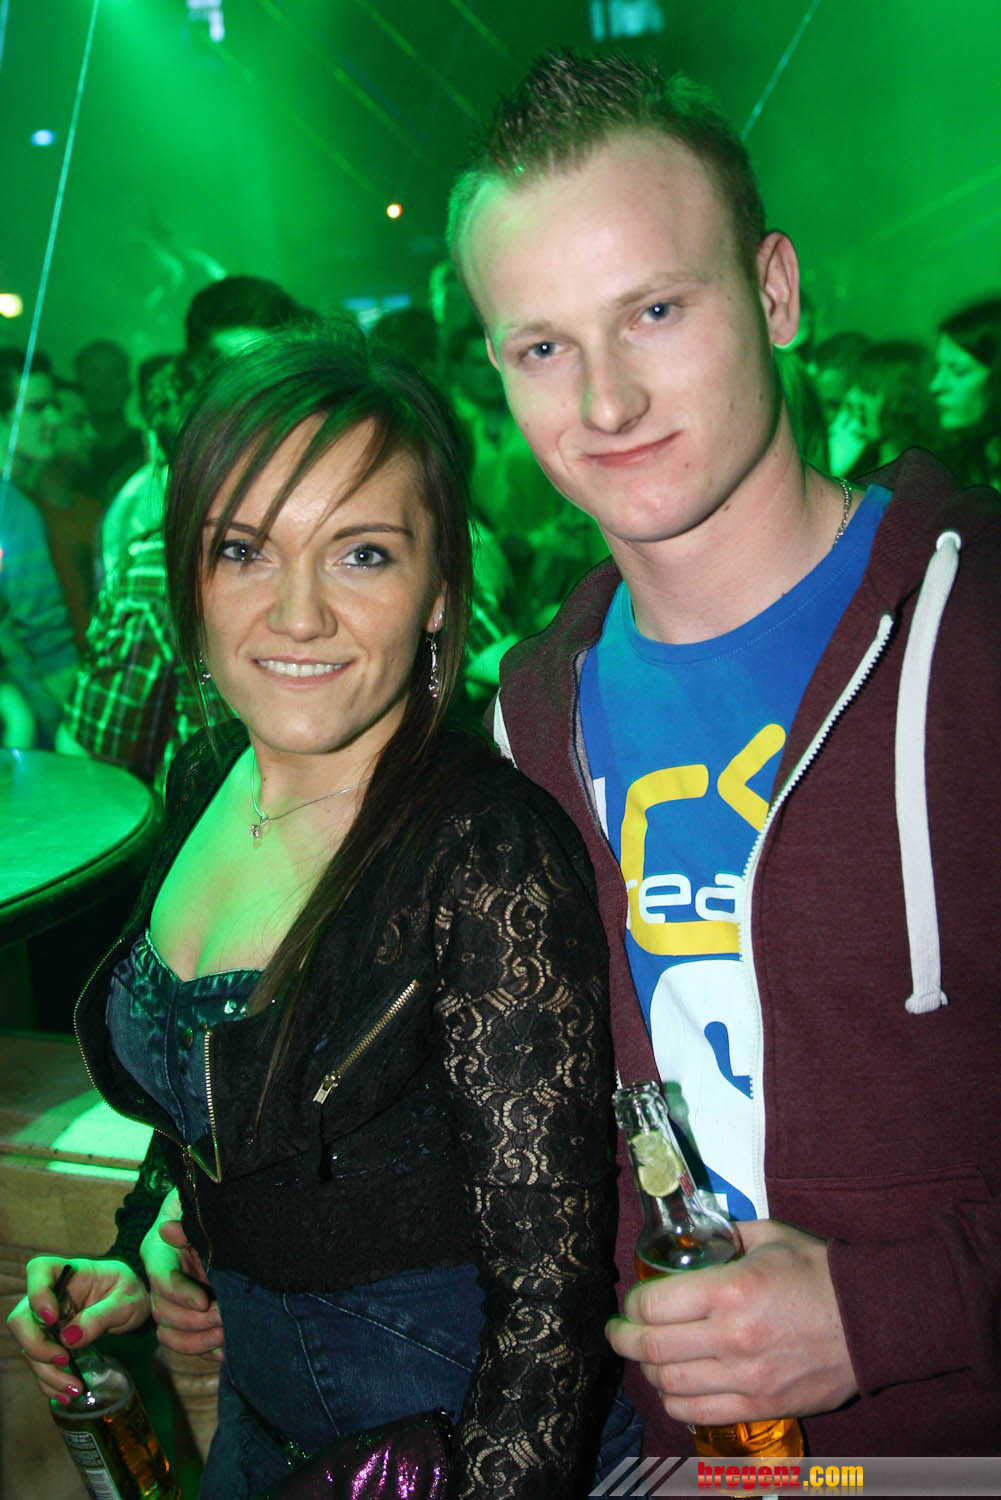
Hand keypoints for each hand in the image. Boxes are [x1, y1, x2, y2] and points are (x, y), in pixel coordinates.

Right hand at [6, 1257, 149, 1401]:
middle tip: (65, 1360)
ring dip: (47, 1372)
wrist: (132, 1306)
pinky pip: (40, 1364)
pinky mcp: (50, 1343)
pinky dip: (50, 1382)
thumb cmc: (128, 1292)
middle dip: (37, 1345)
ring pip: (28, 1347)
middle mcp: (50, 1296)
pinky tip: (67, 1394)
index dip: (37, 1294)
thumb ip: (100, 1316)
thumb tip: (68, 1338)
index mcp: (68, 1273)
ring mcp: (46, 1321)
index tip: (53, 1318)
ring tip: (75, 1388)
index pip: (38, 1270)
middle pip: (22, 1318)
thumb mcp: (126, 1300)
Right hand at [142, 1190, 223, 1362]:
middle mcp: (160, 1279)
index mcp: (158, 1252)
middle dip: (193, 1322)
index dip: (181, 1293)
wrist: (219, 1210)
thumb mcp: (197, 1209)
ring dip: (197, 1340)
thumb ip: (186, 1223)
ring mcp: (172, 1299)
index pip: (162, 1279)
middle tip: (223, 1318)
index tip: (205, 1302)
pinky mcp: (187, 1314)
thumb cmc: (206, 1206)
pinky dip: (204, 1350)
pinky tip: (225, 1352)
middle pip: (162, 1312)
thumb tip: (167, 1230)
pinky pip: (186, 1341)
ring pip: (168, 1332)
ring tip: (226, 1336)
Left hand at [606, 1220, 857, 1425]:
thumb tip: (692, 1237)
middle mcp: (732, 1338)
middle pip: (653, 1348)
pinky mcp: (761, 1405)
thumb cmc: (819, 1272)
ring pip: (671, 1385)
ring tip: (645, 1358)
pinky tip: (672, 1389)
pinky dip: (676, 1403)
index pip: (654, 1305)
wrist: (872, 1320)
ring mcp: (746, 1378)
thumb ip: (725, 1237)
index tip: (631, 1301)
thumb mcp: (769, 1236)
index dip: (632, 1304)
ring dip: (648, 1372)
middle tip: (618, 1333)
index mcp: (730, 1291)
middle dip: (625, 1340)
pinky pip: (700, 1414)